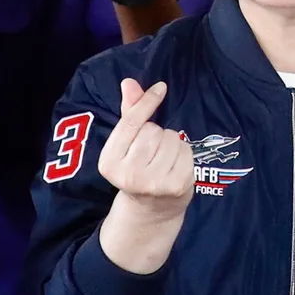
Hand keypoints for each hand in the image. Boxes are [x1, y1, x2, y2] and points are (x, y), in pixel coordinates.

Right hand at [96, 79, 193, 220]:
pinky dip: (184, 153)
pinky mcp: (177, 186)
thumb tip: (129, 83)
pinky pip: (186, 151)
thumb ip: (129, 113)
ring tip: (163, 159)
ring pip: (171, 138)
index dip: (146, 102)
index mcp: (109, 163)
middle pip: (152, 130)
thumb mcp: (126, 145)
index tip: (160, 88)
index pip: (130, 123)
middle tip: (152, 152)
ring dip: (171, 143)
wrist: (151, 211)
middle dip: (155, 133)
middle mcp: (128, 175)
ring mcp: (154, 183)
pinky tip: (175, 166)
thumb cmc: (138, 169)